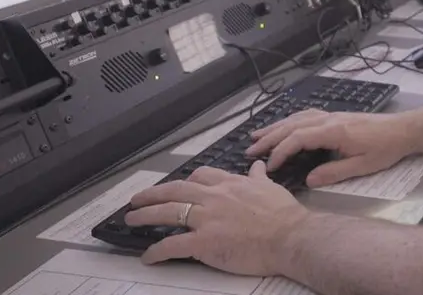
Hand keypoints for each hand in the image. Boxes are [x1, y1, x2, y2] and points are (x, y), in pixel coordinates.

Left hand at [125, 162, 307, 273]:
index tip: (177, 186)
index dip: (184, 180)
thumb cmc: (285, 215)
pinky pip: (173, 245)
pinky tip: (147, 257)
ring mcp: (208, 219)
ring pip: (168, 213)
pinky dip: (157, 251)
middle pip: (175, 191)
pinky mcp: (204, 242)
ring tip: (131, 219)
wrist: (291, 236)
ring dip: (145, 215)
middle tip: (137, 199)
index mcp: (231, 184)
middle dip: (152, 194)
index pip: (201, 175)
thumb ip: (259, 177)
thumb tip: (258, 165)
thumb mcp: (271, 187)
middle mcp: (215, 197)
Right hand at [246, 109, 417, 186]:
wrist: (404, 130)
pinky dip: (290, 121)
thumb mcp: (362, 167)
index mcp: (333, 131)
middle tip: (249, 150)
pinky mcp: (336, 116)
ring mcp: (332, 115)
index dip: (280, 152)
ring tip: (256, 136)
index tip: (269, 166)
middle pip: (292, 126)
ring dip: (276, 127)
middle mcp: (329, 119)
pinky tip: (284, 126)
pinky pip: (306, 115)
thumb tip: (308, 180)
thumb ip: (334, 173)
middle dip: (269, 137)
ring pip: (297, 118)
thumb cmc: (385, 149)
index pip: (298, 139)